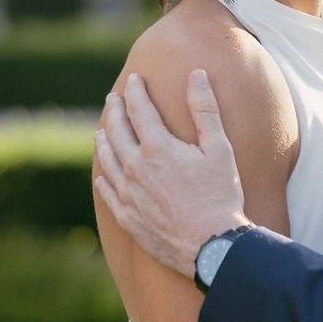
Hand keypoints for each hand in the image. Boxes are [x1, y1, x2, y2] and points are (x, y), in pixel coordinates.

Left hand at [94, 69, 248, 276]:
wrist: (211, 246)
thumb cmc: (221, 196)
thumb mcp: (220, 149)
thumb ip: (205, 110)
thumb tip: (197, 75)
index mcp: (157, 147)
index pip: (139, 109)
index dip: (136, 91)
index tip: (135, 79)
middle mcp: (135, 168)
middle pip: (117, 131)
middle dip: (116, 110)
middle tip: (114, 99)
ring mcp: (128, 194)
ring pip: (108, 160)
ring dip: (103, 141)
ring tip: (102, 131)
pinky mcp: (128, 217)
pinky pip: (108, 193)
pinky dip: (103, 179)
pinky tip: (103, 175)